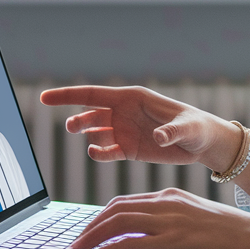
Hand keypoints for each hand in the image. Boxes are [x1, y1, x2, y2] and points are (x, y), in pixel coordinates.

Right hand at [40, 85, 249, 200]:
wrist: (205, 144)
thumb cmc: (198, 127)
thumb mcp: (188, 127)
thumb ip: (173, 132)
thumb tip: (161, 137)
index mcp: (133, 98)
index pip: (93, 95)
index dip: (67, 96)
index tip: (44, 98)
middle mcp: (124, 113)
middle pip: (90, 113)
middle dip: (77, 119)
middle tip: (73, 128)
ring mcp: (124, 131)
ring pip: (95, 132)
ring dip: (86, 135)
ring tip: (88, 141)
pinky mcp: (129, 149)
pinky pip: (107, 151)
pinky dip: (100, 153)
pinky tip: (99, 153)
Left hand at [69, 188, 249, 248]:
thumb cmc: (226, 232)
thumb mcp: (192, 216)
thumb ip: (170, 219)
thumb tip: (148, 232)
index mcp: (169, 197)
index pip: (124, 203)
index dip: (100, 217)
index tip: (88, 230)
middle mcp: (165, 204)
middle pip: (115, 210)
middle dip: (90, 227)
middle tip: (75, 243)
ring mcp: (169, 221)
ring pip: (119, 223)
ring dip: (93, 237)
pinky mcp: (173, 241)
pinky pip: (133, 242)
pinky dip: (110, 248)